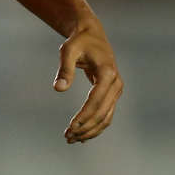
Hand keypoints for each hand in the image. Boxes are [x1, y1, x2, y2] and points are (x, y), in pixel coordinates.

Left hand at [55, 22, 122, 142]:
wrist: (92, 36)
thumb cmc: (79, 42)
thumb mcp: (68, 51)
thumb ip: (64, 70)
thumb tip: (58, 89)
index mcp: (107, 73)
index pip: (96, 100)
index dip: (84, 115)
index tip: (71, 126)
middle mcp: (116, 84)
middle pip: (102, 112)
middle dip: (85, 127)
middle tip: (67, 137)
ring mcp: (116, 90)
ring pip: (106, 117)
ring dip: (90, 130)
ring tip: (71, 138)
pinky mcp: (112, 94)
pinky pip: (106, 114)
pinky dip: (95, 126)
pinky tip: (82, 135)